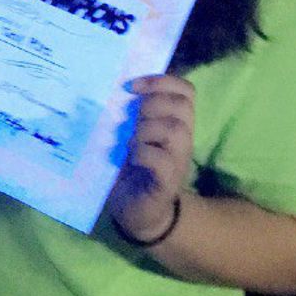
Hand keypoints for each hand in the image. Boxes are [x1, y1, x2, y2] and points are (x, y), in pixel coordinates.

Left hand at [107, 74, 195, 242]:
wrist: (137, 214)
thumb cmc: (132, 171)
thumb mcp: (130, 137)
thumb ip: (128, 115)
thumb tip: (109, 89)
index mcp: (175, 124)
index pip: (185, 91)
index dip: (161, 81)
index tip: (131, 86)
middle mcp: (183, 140)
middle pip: (182, 106)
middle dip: (152, 104)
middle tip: (130, 118)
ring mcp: (178, 162)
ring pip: (175, 130)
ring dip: (146, 129)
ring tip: (128, 140)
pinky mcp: (168, 183)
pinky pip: (163, 160)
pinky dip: (143, 153)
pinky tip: (130, 158)